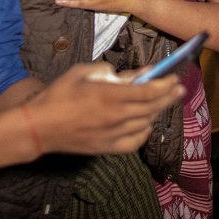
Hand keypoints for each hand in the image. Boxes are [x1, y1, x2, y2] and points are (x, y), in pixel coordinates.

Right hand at [22, 62, 182, 157]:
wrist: (39, 127)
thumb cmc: (57, 96)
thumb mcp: (80, 72)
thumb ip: (107, 70)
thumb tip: (127, 73)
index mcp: (109, 95)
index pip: (147, 90)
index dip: (164, 83)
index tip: (173, 77)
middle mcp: (115, 116)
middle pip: (152, 107)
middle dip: (168, 96)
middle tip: (179, 88)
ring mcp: (113, 134)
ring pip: (146, 123)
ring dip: (158, 111)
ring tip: (165, 102)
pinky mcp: (108, 148)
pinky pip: (135, 141)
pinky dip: (145, 131)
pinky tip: (146, 124)